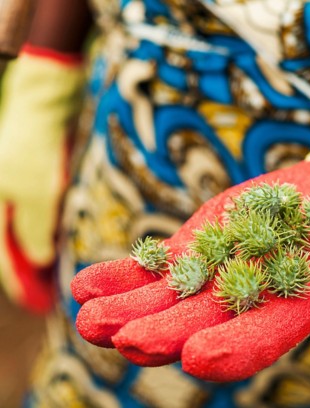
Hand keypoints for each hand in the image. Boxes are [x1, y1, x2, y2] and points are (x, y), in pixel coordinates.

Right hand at [0, 47, 83, 311]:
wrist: (46, 107)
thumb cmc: (38, 151)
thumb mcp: (38, 196)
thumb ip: (35, 232)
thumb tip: (39, 261)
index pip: (3, 260)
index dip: (22, 285)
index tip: (40, 305)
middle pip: (9, 249)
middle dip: (27, 273)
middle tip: (47, 295)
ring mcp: (12, 193)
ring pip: (22, 234)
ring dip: (36, 255)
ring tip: (53, 275)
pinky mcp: (28, 183)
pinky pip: (34, 217)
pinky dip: (43, 234)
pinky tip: (55, 244)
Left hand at [72, 158, 309, 380]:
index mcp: (289, 306)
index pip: (258, 337)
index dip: (230, 348)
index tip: (195, 354)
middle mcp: (246, 298)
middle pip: (198, 322)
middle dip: (160, 332)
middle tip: (122, 340)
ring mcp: (216, 271)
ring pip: (166, 297)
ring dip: (127, 308)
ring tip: (89, 316)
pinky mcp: (199, 245)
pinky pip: (156, 263)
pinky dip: (123, 274)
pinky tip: (86, 283)